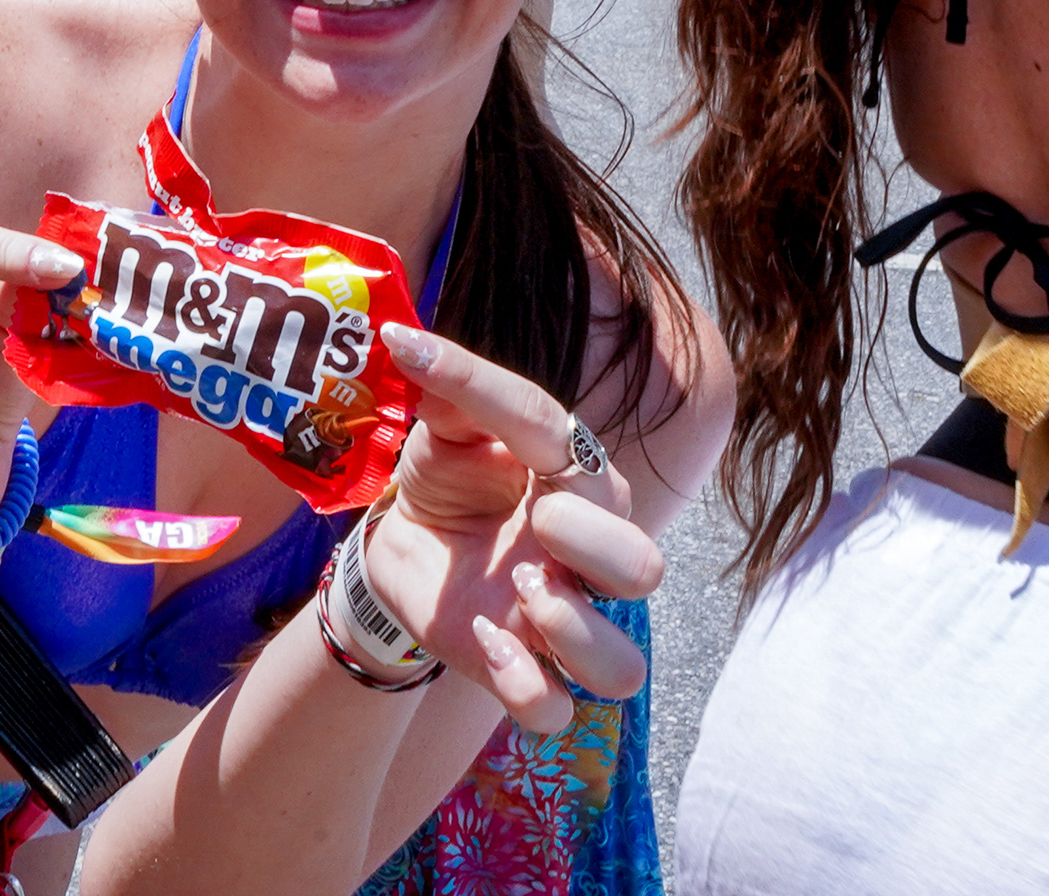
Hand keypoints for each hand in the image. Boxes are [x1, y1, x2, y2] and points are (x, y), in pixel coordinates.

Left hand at [350, 323, 664, 729]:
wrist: (402, 540)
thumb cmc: (448, 474)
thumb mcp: (444, 426)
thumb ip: (445, 388)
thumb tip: (403, 337)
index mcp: (574, 479)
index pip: (564, 436)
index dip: (506, 405)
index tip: (425, 363)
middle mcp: (584, 555)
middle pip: (646, 570)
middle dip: (599, 548)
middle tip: (538, 528)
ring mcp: (557, 620)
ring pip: (622, 665)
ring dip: (578, 633)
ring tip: (523, 593)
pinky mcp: (520, 669)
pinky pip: (557, 711)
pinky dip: (527, 686)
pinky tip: (486, 639)